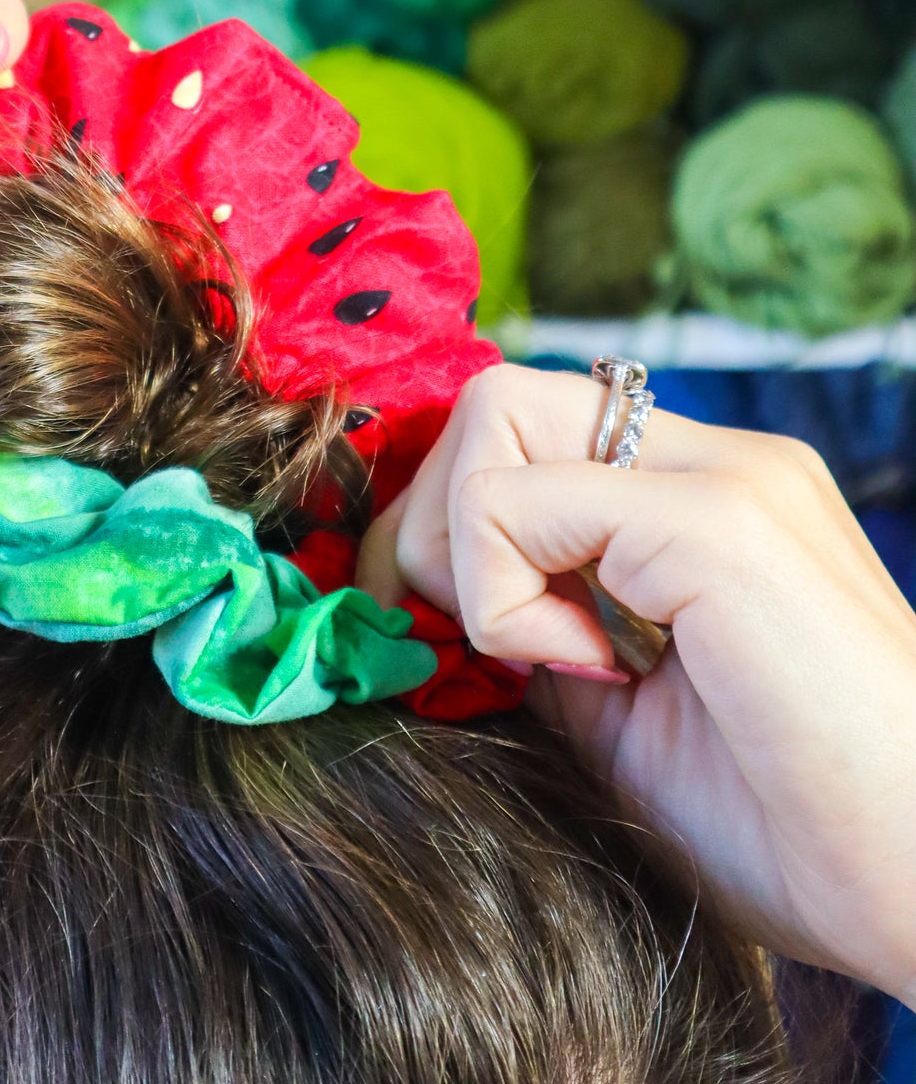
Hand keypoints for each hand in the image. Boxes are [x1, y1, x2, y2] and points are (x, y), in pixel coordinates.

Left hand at [358, 362, 915, 1005]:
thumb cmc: (800, 833)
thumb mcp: (627, 722)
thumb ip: (546, 638)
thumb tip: (436, 606)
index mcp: (705, 497)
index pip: (529, 433)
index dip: (454, 525)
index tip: (461, 641)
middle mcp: (720, 460)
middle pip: (496, 401)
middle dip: (435, 520)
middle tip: (482, 646)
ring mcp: (726, 477)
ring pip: (494, 414)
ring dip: (469, 551)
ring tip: (555, 661)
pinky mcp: (718, 522)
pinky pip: (515, 501)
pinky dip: (502, 597)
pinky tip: (597, 676)